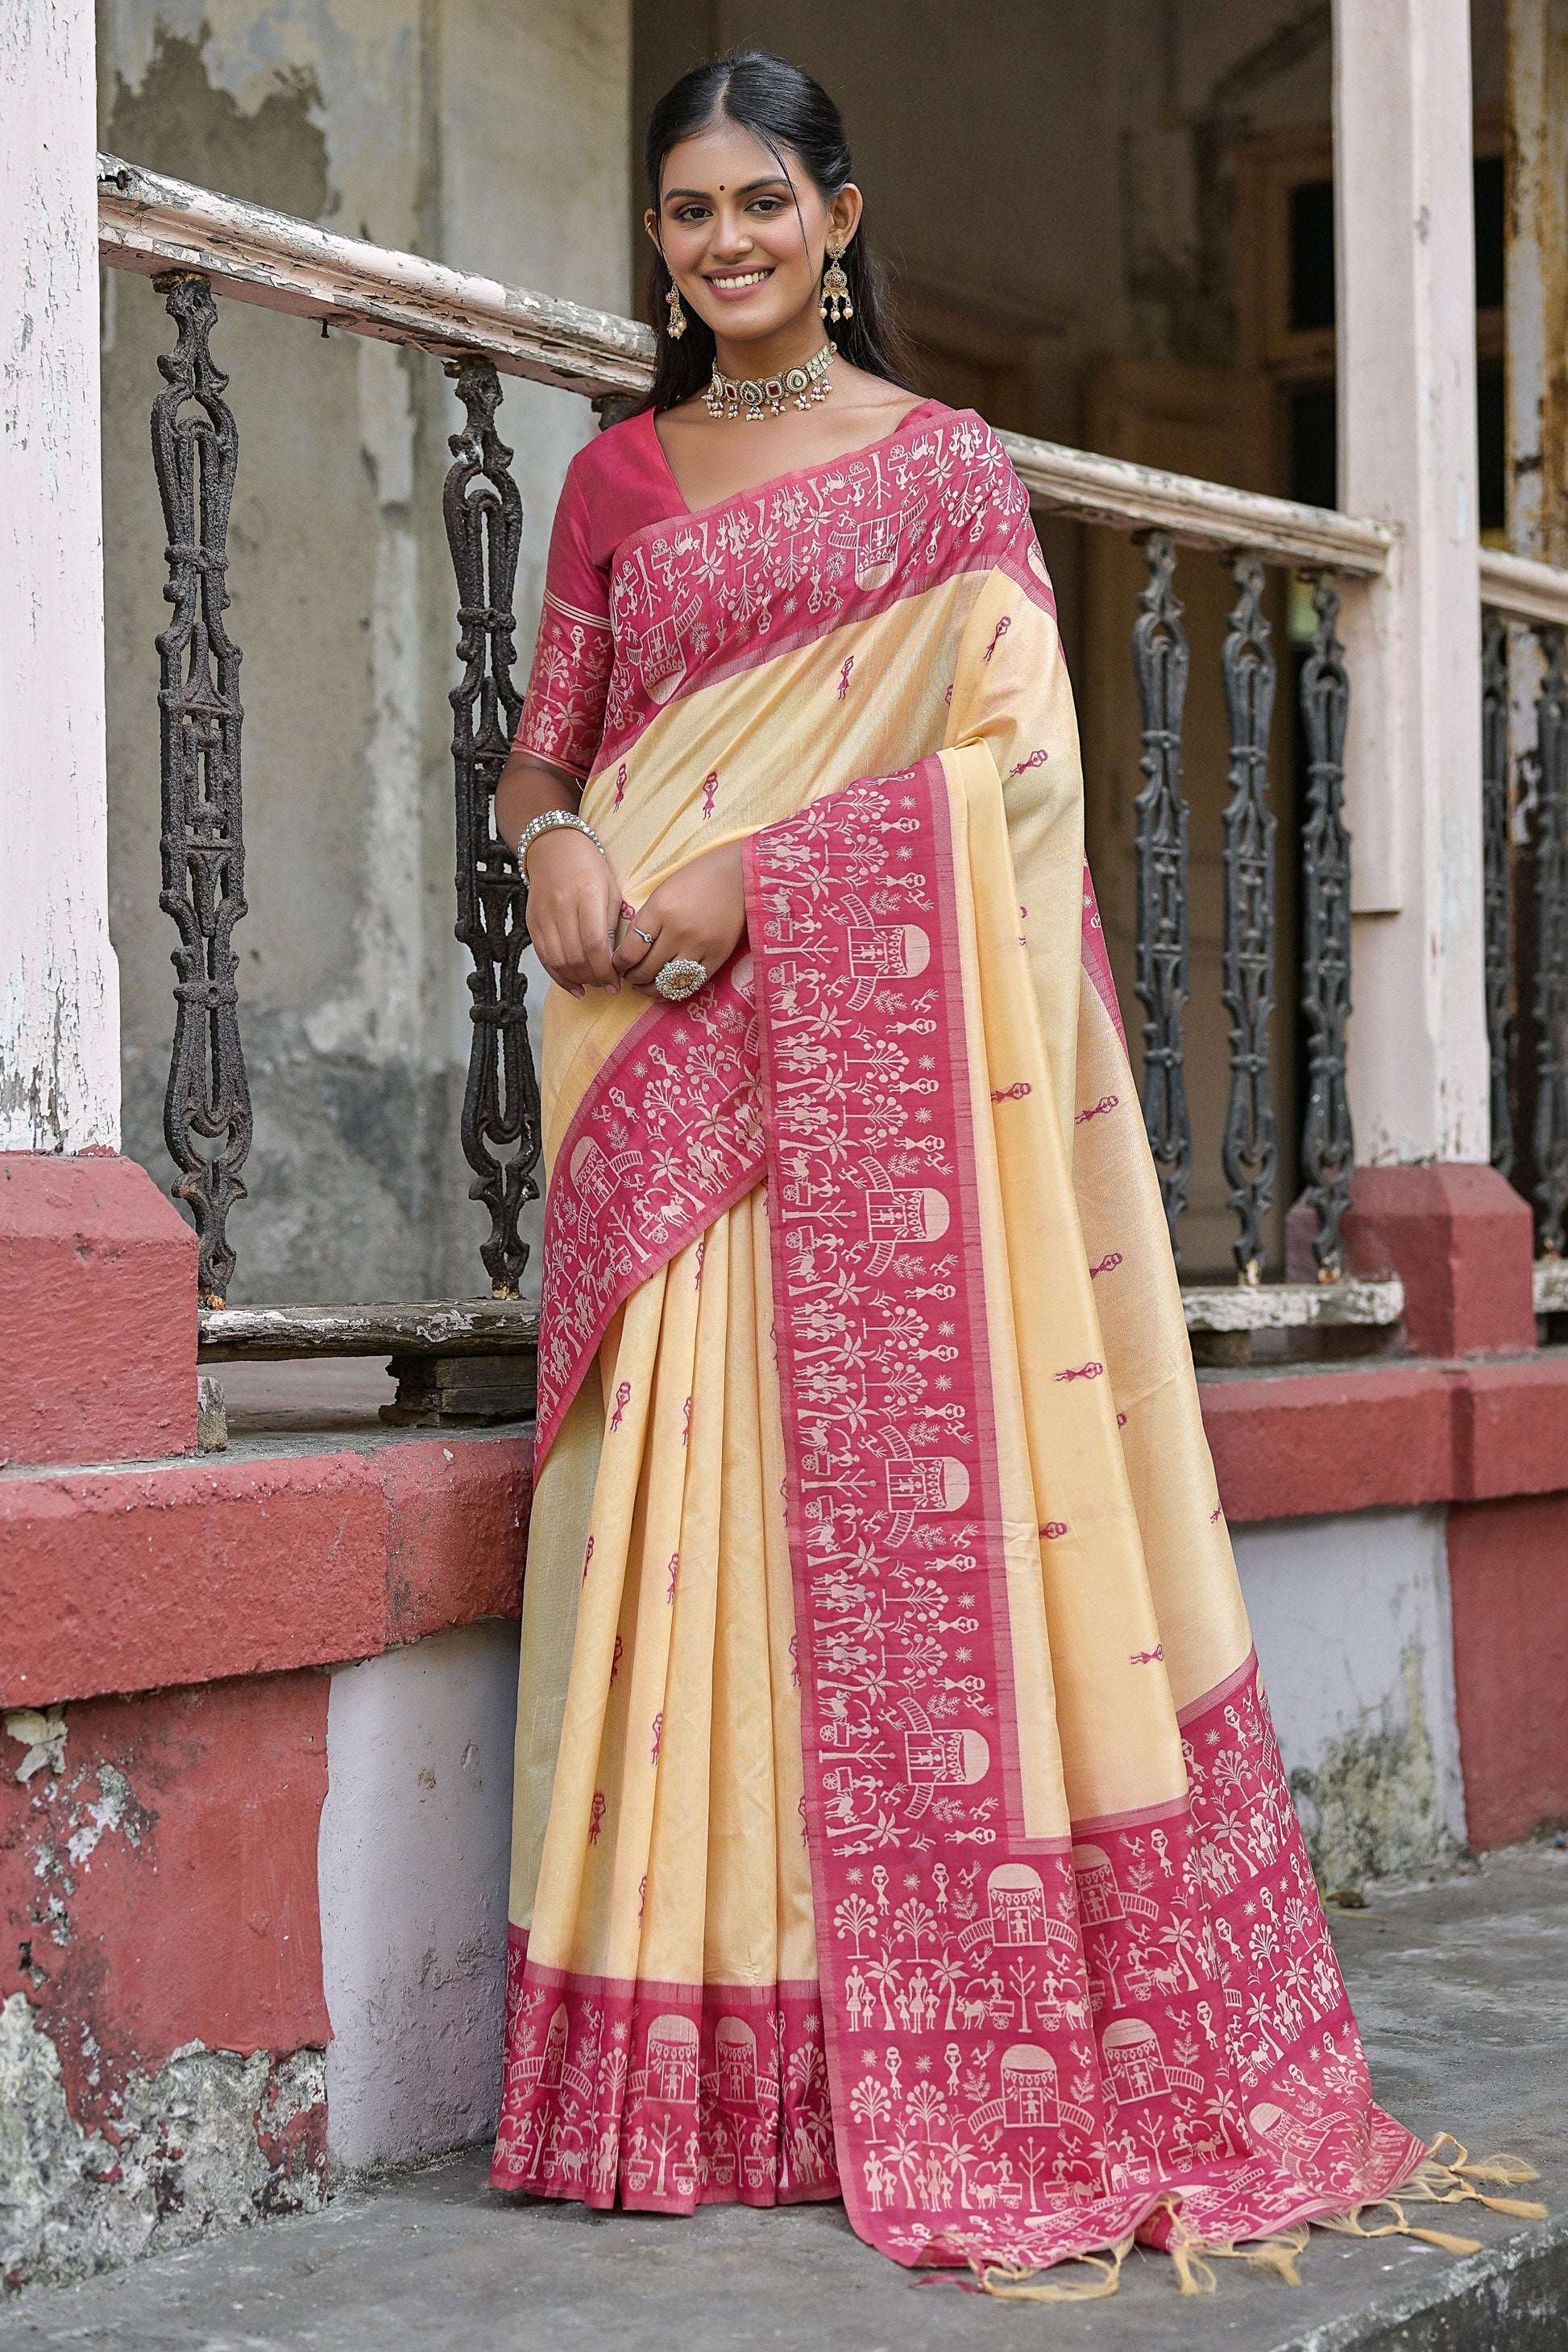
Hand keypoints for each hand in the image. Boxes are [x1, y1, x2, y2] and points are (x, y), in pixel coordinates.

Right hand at [523, 828, 620, 996]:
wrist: (553, 847)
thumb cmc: (589, 868)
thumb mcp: (610, 890)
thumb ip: (612, 925)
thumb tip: (614, 962)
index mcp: (587, 895)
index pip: (595, 945)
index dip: (605, 970)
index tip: (616, 983)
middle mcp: (562, 906)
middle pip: (576, 956)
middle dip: (594, 978)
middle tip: (608, 985)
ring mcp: (543, 915)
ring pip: (558, 961)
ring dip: (578, 979)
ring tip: (593, 984)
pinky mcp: (532, 922)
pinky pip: (544, 957)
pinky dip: (559, 976)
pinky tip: (574, 985)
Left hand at [613, 840, 747, 994]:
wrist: (739, 875)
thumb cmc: (696, 880)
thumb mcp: (662, 892)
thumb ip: (645, 921)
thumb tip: (628, 952)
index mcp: (659, 910)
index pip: (630, 951)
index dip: (619, 964)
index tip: (618, 966)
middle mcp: (678, 931)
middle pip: (646, 970)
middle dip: (632, 979)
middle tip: (630, 978)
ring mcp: (700, 946)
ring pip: (667, 982)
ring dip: (651, 989)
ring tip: (645, 986)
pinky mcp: (718, 956)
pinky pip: (692, 983)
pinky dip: (676, 990)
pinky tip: (667, 988)